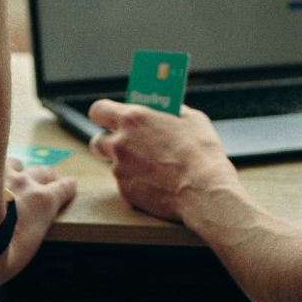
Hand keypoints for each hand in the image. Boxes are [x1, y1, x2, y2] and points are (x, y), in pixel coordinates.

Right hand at [0, 158, 77, 286]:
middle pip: (12, 166)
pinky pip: (63, 189)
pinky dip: (66, 188)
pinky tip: (69, 188)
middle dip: (14, 173)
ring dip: (41, 177)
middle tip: (15, 179)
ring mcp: (23, 186)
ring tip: (46, 180)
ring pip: (40, 172)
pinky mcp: (45, 202)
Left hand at [87, 99, 239, 222]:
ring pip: (113, 164)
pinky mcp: (126, 192)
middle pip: (98, 140)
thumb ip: (171, 111)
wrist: (204, 190)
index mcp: (133, 119)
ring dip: (126, 163)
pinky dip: (136, 182)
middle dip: (108, 142)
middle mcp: (120, 143)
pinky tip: (157, 183)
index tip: (110, 117)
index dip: (103, 113)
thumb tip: (168, 109)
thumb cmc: (200, 152)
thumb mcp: (191, 118)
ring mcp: (120, 170)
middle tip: (126, 143)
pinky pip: (125, 183)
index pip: (98, 110)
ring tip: (151, 166)